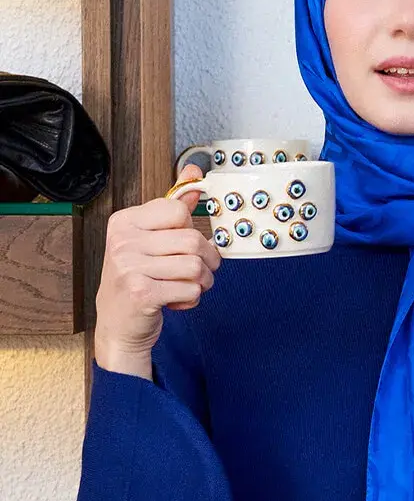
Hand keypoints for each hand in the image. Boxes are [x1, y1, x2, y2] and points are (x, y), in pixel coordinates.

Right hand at [94, 162, 220, 366]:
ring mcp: (129, 267)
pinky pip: (191, 289)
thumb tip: (194, 174)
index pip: (178, 210)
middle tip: (199, 272)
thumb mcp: (149, 240)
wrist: (118, 326)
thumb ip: (172, 208)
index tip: (184, 245)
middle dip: (207, 260)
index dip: (192, 230)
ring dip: (202, 282)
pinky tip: (176, 300)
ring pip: (196, 266)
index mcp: (125, 222)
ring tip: (187, 287)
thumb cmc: (137, 280)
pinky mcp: (141, 293)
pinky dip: (192, 298)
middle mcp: (123, 241)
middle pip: (193, 239)